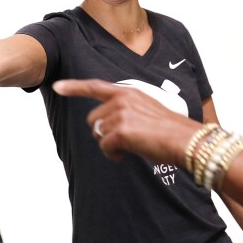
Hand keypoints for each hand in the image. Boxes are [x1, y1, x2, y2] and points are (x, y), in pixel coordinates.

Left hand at [52, 79, 199, 164]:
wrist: (184, 140)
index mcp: (128, 92)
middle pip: (92, 120)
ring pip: (98, 134)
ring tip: (128, 147)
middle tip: (121, 141)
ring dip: (109, 145)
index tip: (57, 86)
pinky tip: (124, 155)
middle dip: (102, 134)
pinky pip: (104, 147)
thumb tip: (106, 128)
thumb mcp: (147, 110)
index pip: (95, 86)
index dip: (74, 87)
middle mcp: (121, 99)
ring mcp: (120, 114)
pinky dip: (112, 154)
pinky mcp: (120, 131)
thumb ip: (125, 111)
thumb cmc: (170, 130)